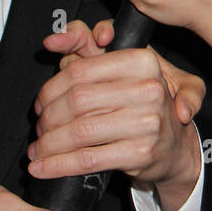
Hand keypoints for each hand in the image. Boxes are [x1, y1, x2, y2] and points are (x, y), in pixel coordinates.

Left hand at [29, 20, 205, 210]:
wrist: (173, 147)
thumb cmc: (141, 106)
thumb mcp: (122, 72)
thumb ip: (87, 51)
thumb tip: (51, 43)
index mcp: (142, 62)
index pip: (80, 71)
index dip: (50, 89)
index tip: (40, 103)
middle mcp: (148, 89)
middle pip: (77, 101)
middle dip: (48, 118)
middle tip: (39, 128)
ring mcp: (147, 122)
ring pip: (79, 131)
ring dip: (49, 144)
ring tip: (37, 149)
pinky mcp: (140, 153)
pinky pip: (87, 159)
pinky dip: (58, 165)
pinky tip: (42, 166)